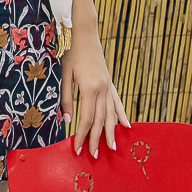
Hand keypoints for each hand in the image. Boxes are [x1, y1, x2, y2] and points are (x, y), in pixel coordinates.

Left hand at [60, 0, 129, 157]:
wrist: (85, 36)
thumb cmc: (72, 54)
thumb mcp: (65, 76)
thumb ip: (66, 99)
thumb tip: (66, 121)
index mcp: (89, 88)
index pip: (87, 119)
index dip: (81, 135)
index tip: (77, 149)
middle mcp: (102, 89)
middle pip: (100, 120)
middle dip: (96, 139)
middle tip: (94, 155)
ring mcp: (109, 87)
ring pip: (112, 114)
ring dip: (111, 132)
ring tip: (112, 147)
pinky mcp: (111, 83)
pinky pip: (118, 103)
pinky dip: (122, 115)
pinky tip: (127, 126)